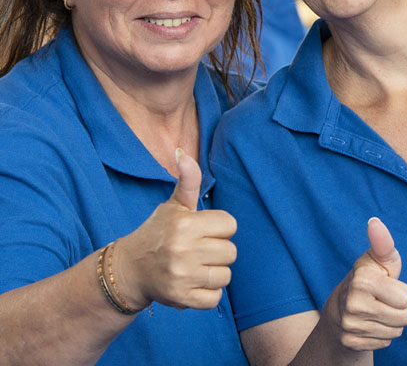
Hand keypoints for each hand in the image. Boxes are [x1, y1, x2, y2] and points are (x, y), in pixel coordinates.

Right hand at [113, 149, 237, 310]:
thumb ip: (187, 181)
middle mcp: (182, 249)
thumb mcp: (173, 206)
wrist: (128, 270)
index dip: (219, 228)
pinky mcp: (180, 298)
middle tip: (197, 251)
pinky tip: (191, 284)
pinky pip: (214, 299)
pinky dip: (207, 294)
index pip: (230, 224)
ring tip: (195, 267)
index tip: (202, 231)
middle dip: (217, 251)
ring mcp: (181, 276)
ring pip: (225, 276)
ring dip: (214, 273)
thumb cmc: (158, 233)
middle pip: (231, 252)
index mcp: (185, 224)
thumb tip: (182, 154)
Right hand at [324, 217, 406, 353]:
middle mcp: (352, 304)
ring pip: (396, 332)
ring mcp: (350, 326)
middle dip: (400, 309)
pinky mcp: (350, 343)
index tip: (386, 285)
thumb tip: (374, 221)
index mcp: (362, 279)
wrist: (339, 309)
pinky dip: (382, 335)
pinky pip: (385, 343)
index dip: (402, 291)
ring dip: (392, 322)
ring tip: (378, 311)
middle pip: (405, 317)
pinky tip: (370, 324)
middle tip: (384, 299)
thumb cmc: (369, 277)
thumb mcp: (378, 259)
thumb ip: (383, 243)